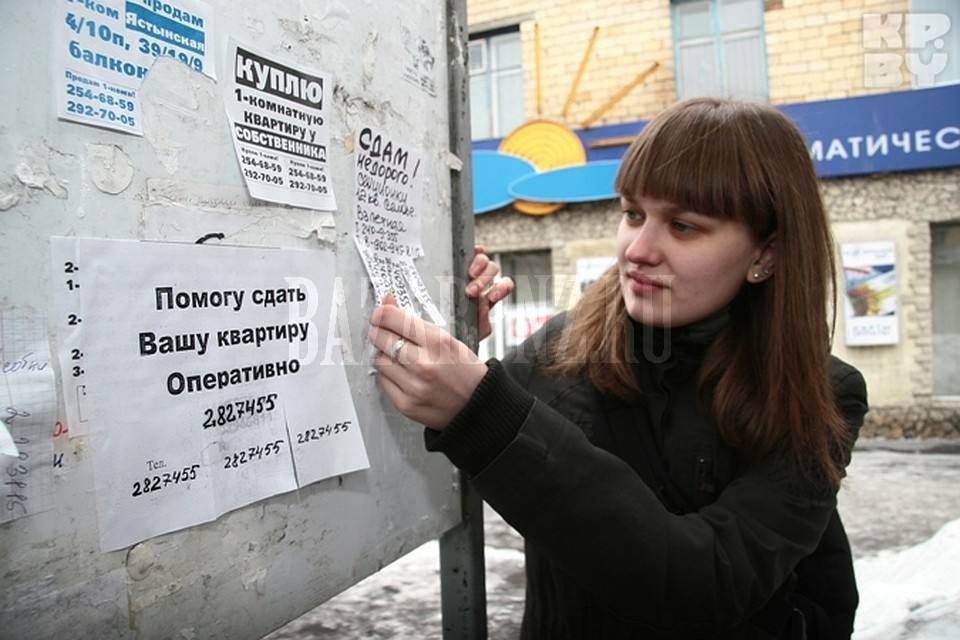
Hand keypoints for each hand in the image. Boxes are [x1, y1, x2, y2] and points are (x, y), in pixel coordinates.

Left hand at [369, 294, 487, 429]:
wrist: (478, 406)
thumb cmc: (466, 372)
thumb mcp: (448, 340)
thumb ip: (416, 324)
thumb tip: (387, 305)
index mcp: (438, 342)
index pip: (392, 319)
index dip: (381, 314)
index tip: (380, 315)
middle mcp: (424, 364)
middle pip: (380, 338)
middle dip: (379, 332)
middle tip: (384, 333)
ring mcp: (413, 386)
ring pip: (379, 360)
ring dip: (384, 355)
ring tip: (399, 356)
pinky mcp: (406, 404)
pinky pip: (383, 381)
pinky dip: (388, 375)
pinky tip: (402, 374)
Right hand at [465, 245, 513, 340]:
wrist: (436, 330)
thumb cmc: (456, 330)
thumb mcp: (474, 331)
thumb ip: (483, 323)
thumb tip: (483, 310)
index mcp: (487, 297)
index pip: (504, 285)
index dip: (501, 287)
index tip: (491, 296)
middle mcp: (481, 283)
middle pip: (493, 270)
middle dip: (484, 280)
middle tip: (472, 290)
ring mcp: (469, 272)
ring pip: (484, 260)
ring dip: (479, 267)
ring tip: (469, 276)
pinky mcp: (457, 264)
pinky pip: (471, 252)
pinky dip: (475, 250)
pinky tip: (471, 253)